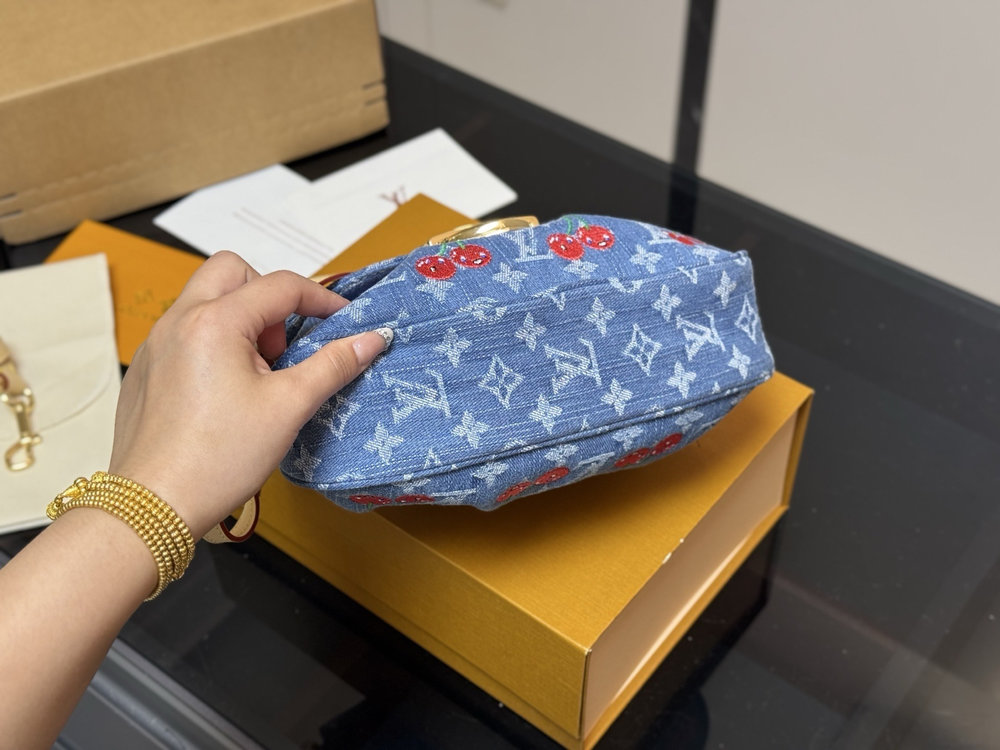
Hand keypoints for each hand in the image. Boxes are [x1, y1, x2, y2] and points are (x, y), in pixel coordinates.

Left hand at [107, 251, 388, 538]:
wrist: (154, 505)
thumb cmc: (222, 457)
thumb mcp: (289, 407)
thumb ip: (333, 364)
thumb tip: (374, 338)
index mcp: (216, 321)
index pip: (281, 286)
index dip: (321, 300)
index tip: (345, 324)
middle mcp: (179, 319)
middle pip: (232, 271)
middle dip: (268, 296)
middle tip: (284, 344)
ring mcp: (156, 342)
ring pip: (205, 299)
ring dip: (241, 317)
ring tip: (257, 372)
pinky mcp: (146, 368)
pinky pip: (184, 330)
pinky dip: (214, 341)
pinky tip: (225, 391)